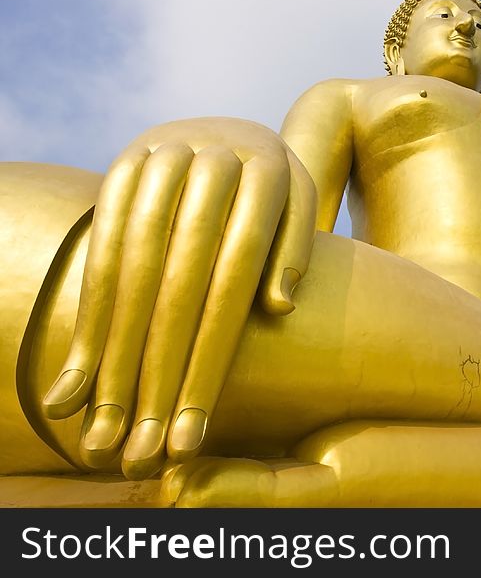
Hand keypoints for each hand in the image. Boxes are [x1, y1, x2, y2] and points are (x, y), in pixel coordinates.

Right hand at [41, 117, 316, 478]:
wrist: (234, 132)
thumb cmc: (279, 192)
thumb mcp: (303, 205)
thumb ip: (295, 248)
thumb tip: (279, 307)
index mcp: (268, 170)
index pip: (233, 276)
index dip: (210, 355)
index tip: (194, 430)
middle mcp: (211, 160)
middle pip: (178, 278)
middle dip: (157, 367)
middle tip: (141, 447)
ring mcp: (161, 157)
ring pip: (130, 264)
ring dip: (112, 350)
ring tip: (101, 425)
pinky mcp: (123, 165)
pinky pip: (100, 242)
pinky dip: (90, 308)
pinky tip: (79, 370)